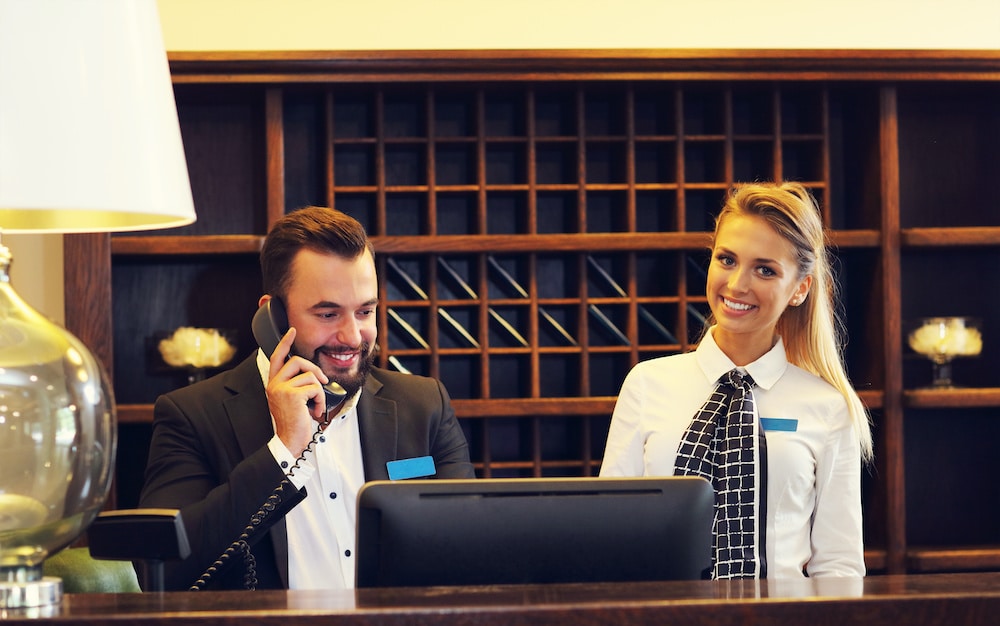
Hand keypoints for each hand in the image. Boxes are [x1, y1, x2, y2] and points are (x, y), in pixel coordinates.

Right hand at [264, 327, 330, 455]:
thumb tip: (316, 375)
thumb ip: (297, 385)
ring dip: (320, 392)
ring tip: (316, 406)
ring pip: (310, 376)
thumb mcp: (294, 400)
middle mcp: (274, 384)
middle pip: (297, 361)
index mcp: (273, 384)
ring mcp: (281, 388)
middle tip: (324, 382)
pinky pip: (315, 388)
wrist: (290, 441)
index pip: (277, 357)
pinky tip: (315, 412)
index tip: (292, 331)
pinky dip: (321, 400)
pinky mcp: (291, 395)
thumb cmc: (295, 423)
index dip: (285, 343)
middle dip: (315, 369)